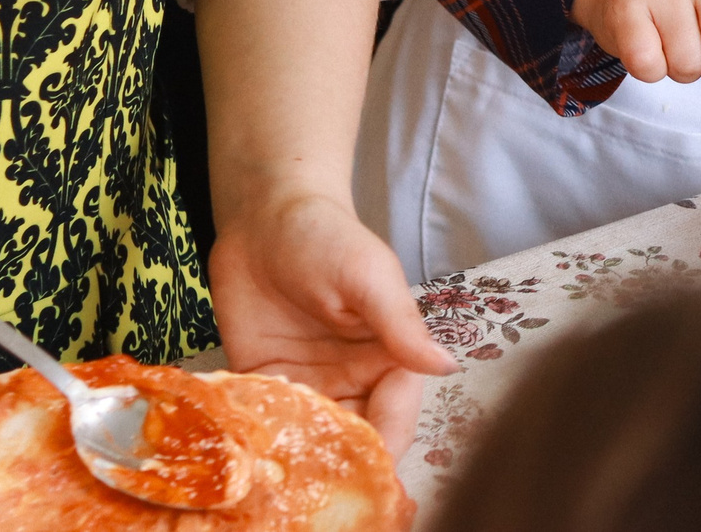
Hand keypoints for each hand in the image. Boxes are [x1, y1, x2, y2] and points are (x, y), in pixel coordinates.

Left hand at [207, 190, 455, 456]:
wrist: (263, 218)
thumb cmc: (327, 237)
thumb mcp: (370, 276)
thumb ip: (401, 324)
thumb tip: (445, 366)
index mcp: (389, 355)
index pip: (397, 412)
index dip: (387, 440)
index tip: (369, 465)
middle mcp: (352, 378)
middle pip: (358, 437)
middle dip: (345, 463)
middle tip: (321, 481)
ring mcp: (308, 384)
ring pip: (315, 440)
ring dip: (304, 458)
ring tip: (285, 470)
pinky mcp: (265, 384)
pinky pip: (270, 425)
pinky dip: (266, 441)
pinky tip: (255, 449)